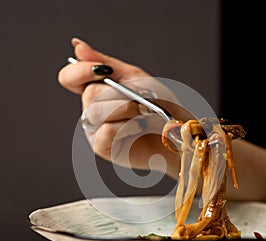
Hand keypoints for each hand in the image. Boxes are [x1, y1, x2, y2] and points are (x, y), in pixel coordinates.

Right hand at [58, 38, 179, 177]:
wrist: (174, 131)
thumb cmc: (157, 105)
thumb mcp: (134, 77)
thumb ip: (105, 62)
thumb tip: (77, 46)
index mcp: (96, 90)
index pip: (69, 77)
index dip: (80, 70)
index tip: (105, 71)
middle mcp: (91, 109)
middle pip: (90, 94)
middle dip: (120, 95)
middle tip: (140, 101)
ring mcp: (95, 130)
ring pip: (96, 112)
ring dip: (126, 109)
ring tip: (142, 114)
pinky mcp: (103, 147)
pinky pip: (106, 131)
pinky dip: (127, 126)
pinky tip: (138, 128)